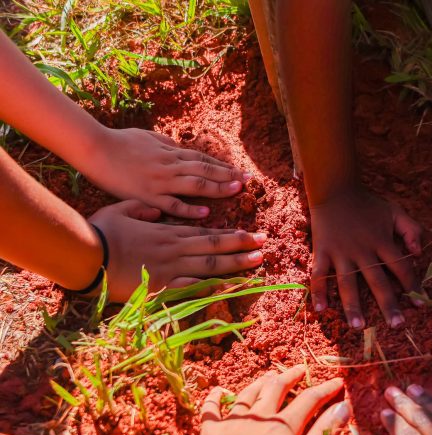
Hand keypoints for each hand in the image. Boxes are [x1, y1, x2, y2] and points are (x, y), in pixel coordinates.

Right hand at [79, 127, 248, 218]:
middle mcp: (169, 166)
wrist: (94, 148)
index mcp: (170, 153)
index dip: (224, 166)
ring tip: (236, 192)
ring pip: (194, 185)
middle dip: (228, 176)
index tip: (242, 172)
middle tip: (248, 182)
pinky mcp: (147, 195)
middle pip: (205, 171)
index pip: (203, 160)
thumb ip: (167, 144)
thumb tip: (182, 148)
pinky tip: (205, 213)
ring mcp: (159, 182)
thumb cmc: (119, 142)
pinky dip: (188, 208)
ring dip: (217, 188)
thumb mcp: (148, 136)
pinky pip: (171, 204)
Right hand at [87, 200, 265, 300]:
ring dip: (237, 263)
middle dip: (243, 245)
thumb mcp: (121, 210)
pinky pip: (192, 286)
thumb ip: (142, 208)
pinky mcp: (161, 286)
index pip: (206, 233)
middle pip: (215, 246)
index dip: (230, 234)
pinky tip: (231, 287)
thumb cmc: (100, 232)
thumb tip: (158, 208)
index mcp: (167, 232)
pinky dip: (212, 286)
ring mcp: (170, 268)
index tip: (250, 234)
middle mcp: (175, 248)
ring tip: (258, 260)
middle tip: (266, 243)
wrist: (86, 254)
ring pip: (211, 264)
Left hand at [185, 366, 349, 434]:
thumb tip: (343, 407)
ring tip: (271, 374)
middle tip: (302, 369)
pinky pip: (212, 407)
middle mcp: (259, 417)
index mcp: (283, 427)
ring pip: (249, 393)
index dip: (326, 389)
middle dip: (292, 377)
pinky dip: (216, 396)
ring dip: (262, 382)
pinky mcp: (211, 432)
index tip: (339, 381)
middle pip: (278, 389)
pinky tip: (218, 390)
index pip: (310, 400)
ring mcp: (233, 422)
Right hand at [309, 190, 421, 327]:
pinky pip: (318, 275)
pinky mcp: (322, 252)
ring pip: (347, 283)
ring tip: (358, 326)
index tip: (420, 303)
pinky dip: (318, 292)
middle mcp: (362, 250)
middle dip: (388, 304)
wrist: (335, 190)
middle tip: (397, 325)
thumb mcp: (394, 211)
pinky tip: (320, 311)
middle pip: (377, 281)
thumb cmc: (368, 204)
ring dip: (353, 305)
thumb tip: (419, 253)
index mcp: (382, 241)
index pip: (401, 267)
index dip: (412, 285)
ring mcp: (340, 253)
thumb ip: (411, 229)